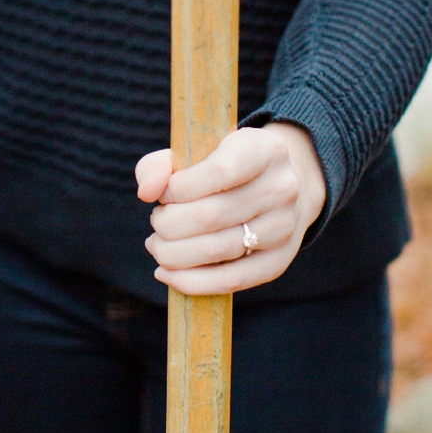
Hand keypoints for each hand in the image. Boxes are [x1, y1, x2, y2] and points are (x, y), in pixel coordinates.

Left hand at [136, 121, 324, 294]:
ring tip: (157, 244)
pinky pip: (232, 280)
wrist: (278, 186)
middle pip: (211, 216)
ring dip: (173, 253)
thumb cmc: (220, 166)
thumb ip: (158, 166)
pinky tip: (165, 273)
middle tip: (157, 220)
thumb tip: (146, 192)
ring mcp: (285, 227)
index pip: (219, 172)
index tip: (162, 194)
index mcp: (263, 150)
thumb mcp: (192, 151)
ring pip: (218, 250)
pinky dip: (191, 282)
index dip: (178, 188)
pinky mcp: (279, 260)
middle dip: (168, 223)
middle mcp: (282, 188)